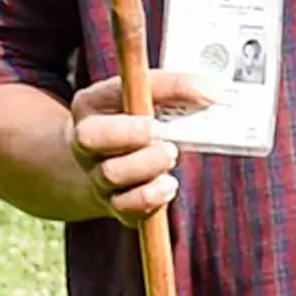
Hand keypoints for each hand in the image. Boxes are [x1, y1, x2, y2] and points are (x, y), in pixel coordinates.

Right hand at [65, 67, 190, 220]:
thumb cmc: (132, 121)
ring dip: (148, 164)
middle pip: (90, 138)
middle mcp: (85, 142)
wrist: (103, 165)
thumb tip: (210, 93)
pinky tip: (167, 185)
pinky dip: (151, 197)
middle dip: (131, 135)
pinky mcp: (114, 204)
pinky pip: (126, 207)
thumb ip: (174, 89)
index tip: (168, 116)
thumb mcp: (146, 96)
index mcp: (91, 105)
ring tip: (170, 155)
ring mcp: (97, 176)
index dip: (143, 102)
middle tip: (163, 135)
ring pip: (112, 173)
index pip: (108, 93)